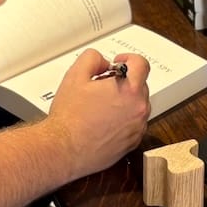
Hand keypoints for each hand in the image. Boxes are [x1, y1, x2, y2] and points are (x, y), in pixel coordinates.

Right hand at [43, 49, 150, 181]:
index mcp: (129, 90)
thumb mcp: (76, 75)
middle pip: (140, 85)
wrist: (64, 148)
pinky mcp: (132, 143)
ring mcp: (137, 128)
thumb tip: (103, 62)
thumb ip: (93, 58)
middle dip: (123, 82)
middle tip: (102, 87)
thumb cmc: (69, 117)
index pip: (142, 64)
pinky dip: (123, 120)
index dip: (129, 59)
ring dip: (124, 102)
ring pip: (137, 106)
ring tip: (100, 106)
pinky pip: (133, 125)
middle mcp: (139, 109)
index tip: (119, 63)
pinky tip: (103, 122)